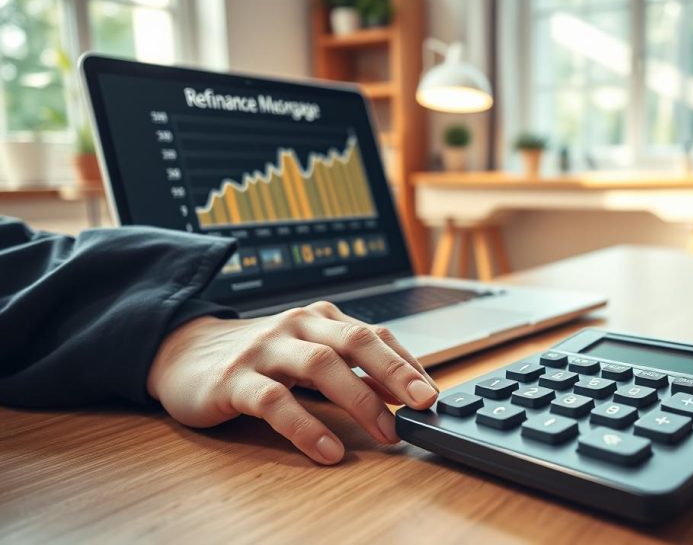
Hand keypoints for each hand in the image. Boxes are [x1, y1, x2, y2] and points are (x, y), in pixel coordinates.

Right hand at [147, 301, 438, 464]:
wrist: (181, 353)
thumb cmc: (257, 358)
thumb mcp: (306, 353)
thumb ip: (347, 367)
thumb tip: (402, 392)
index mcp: (319, 319)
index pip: (373, 334)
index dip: (407, 362)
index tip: (433, 392)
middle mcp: (296, 326)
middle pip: (355, 341)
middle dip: (395, 371)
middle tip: (424, 402)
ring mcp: (264, 350)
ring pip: (320, 366)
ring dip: (360, 400)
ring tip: (386, 432)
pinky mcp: (234, 381)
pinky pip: (275, 402)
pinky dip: (306, 427)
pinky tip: (328, 451)